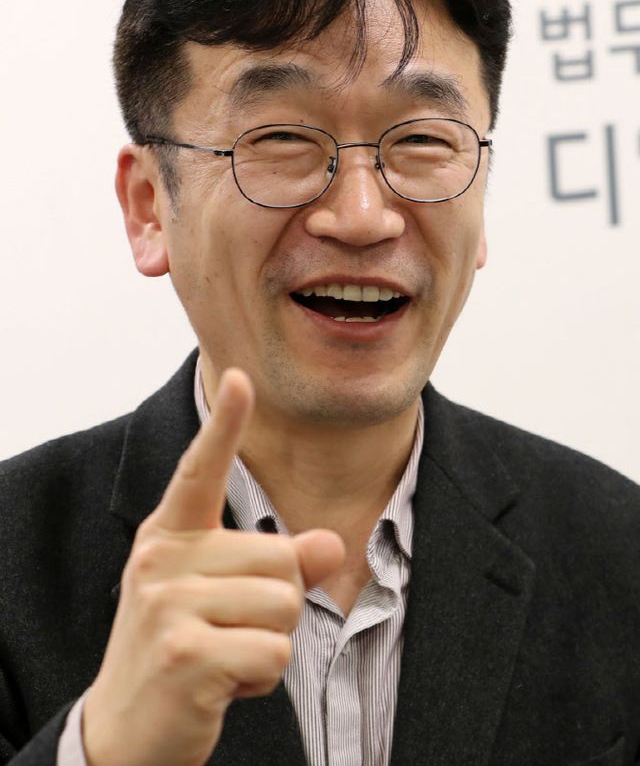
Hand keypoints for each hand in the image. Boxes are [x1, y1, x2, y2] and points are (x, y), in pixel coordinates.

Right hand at [82, 368, 344, 765]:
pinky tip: (223, 685)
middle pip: (282, 556)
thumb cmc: (184, 648)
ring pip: (285, 605)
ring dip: (271, 643)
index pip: (200, 469)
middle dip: (279, 604)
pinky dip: (263, 679)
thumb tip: (332, 544)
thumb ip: (279, 564)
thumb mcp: (227, 597)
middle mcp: (162, 558)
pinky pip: (275, 653)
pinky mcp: (184, 653)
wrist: (126, 729)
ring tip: (224, 657)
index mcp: (171, 534)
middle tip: (231, 632)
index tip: (239, 378)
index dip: (224, 424)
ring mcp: (168, 604)